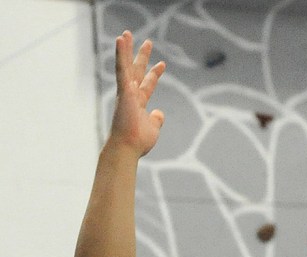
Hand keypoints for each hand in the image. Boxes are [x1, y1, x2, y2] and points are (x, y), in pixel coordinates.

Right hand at [110, 31, 165, 156]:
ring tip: (127, 33)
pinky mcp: (123, 90)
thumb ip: (156, 119)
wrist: (128, 148)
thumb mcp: (153, 128)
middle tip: (148, 42)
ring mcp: (126, 91)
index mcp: (138, 103)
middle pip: (136, 71)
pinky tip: (120, 39)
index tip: (162, 64)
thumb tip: (159, 113)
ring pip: (126, 65)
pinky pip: (121, 68)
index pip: (147, 84)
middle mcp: (130, 95)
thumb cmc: (139, 141)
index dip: (154, 74)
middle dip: (142, 57)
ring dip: (127, 49)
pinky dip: (120, 53)